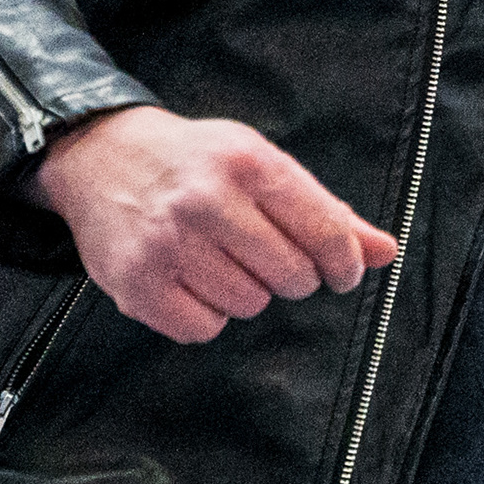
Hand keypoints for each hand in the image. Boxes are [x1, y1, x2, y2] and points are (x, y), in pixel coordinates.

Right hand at [33, 106, 396, 343]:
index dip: (343, 262)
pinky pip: (203, 329)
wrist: (99, 155)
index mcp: (246, 162)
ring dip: (245, 293)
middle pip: (291, 277)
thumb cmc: (196, 162)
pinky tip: (190, 281)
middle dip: (290, 276)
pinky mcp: (136, 284)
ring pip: (249, 306)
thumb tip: (384, 252)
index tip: (340, 272)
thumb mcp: (260, 164)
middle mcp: (205, 200)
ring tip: (219, 260)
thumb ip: (324, 211)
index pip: (324, 230)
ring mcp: (166, 244)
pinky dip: (205, 314)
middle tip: (265, 257)